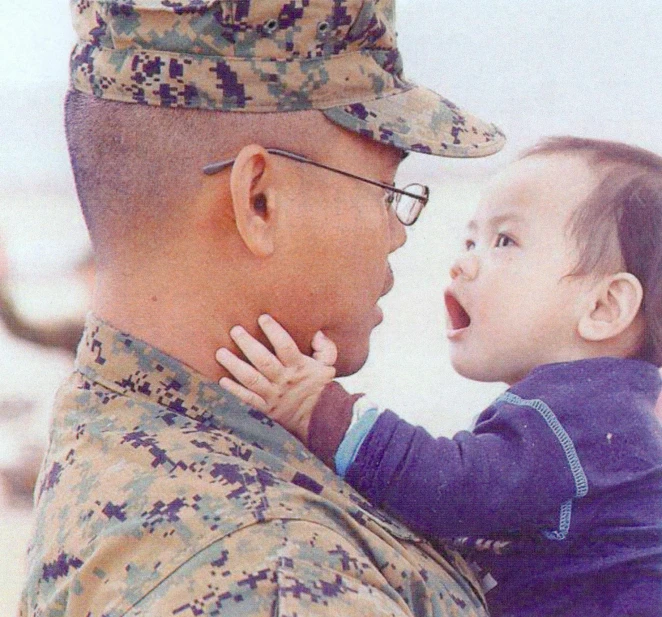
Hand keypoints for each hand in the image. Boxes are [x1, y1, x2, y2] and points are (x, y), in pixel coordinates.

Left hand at [216, 314, 336, 441]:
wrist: (319, 419)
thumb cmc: (320, 387)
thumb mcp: (328, 366)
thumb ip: (326, 348)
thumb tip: (317, 333)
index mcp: (299, 367)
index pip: (286, 346)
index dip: (274, 332)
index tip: (263, 318)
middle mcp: (284, 380)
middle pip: (264, 361)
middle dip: (248, 344)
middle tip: (235, 330)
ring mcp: (273, 395)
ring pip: (251, 379)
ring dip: (234, 365)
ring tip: (220, 352)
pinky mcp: (265, 409)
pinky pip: (248, 399)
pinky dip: (234, 390)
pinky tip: (222, 380)